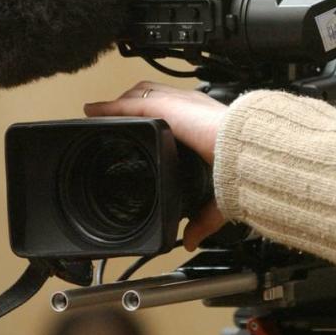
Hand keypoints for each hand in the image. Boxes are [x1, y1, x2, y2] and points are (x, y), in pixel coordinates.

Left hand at [84, 80, 227, 249]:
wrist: (242, 151)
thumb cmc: (239, 166)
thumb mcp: (217, 195)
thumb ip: (201, 217)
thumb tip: (191, 240)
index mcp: (205, 121)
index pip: (177, 109)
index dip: (159, 114)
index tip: (146, 123)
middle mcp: (189, 107)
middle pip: (154, 95)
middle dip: (134, 102)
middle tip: (118, 114)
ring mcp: (175, 104)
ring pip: (140, 94)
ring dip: (119, 102)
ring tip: (100, 112)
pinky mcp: (162, 107)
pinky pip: (127, 104)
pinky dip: (108, 107)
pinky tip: (93, 111)